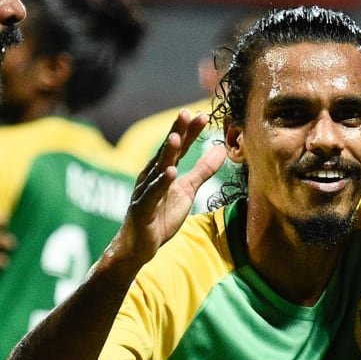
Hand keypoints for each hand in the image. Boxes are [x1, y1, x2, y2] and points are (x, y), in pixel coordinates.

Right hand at [113, 111, 226, 265]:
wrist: (139, 246)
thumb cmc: (160, 215)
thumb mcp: (187, 191)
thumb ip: (202, 171)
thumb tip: (221, 150)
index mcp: (163, 170)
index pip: (179, 147)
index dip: (190, 132)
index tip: (203, 115)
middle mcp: (152, 175)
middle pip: (166, 151)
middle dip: (176, 131)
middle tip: (186, 113)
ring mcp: (145, 191)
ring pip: (157, 168)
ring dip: (166, 152)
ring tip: (176, 137)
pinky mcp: (142, 208)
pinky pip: (152, 194)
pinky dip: (161, 183)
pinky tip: (170, 172)